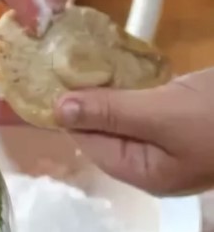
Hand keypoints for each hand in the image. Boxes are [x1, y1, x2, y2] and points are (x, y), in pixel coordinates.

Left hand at [54, 68, 213, 195]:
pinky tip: (118, 66)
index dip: (70, 114)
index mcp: (142, 171)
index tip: (52, 82)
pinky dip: (131, 86)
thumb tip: (57, 110)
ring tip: (86, 61)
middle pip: (106, 129)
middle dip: (88, 99)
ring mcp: (166, 139)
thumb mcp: (161, 115)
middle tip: (67, 64)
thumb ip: (110, 112)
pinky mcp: (180, 117)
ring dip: (108, 90)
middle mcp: (151, 160)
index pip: (90, 143)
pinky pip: (144, 104)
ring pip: (124, 114)